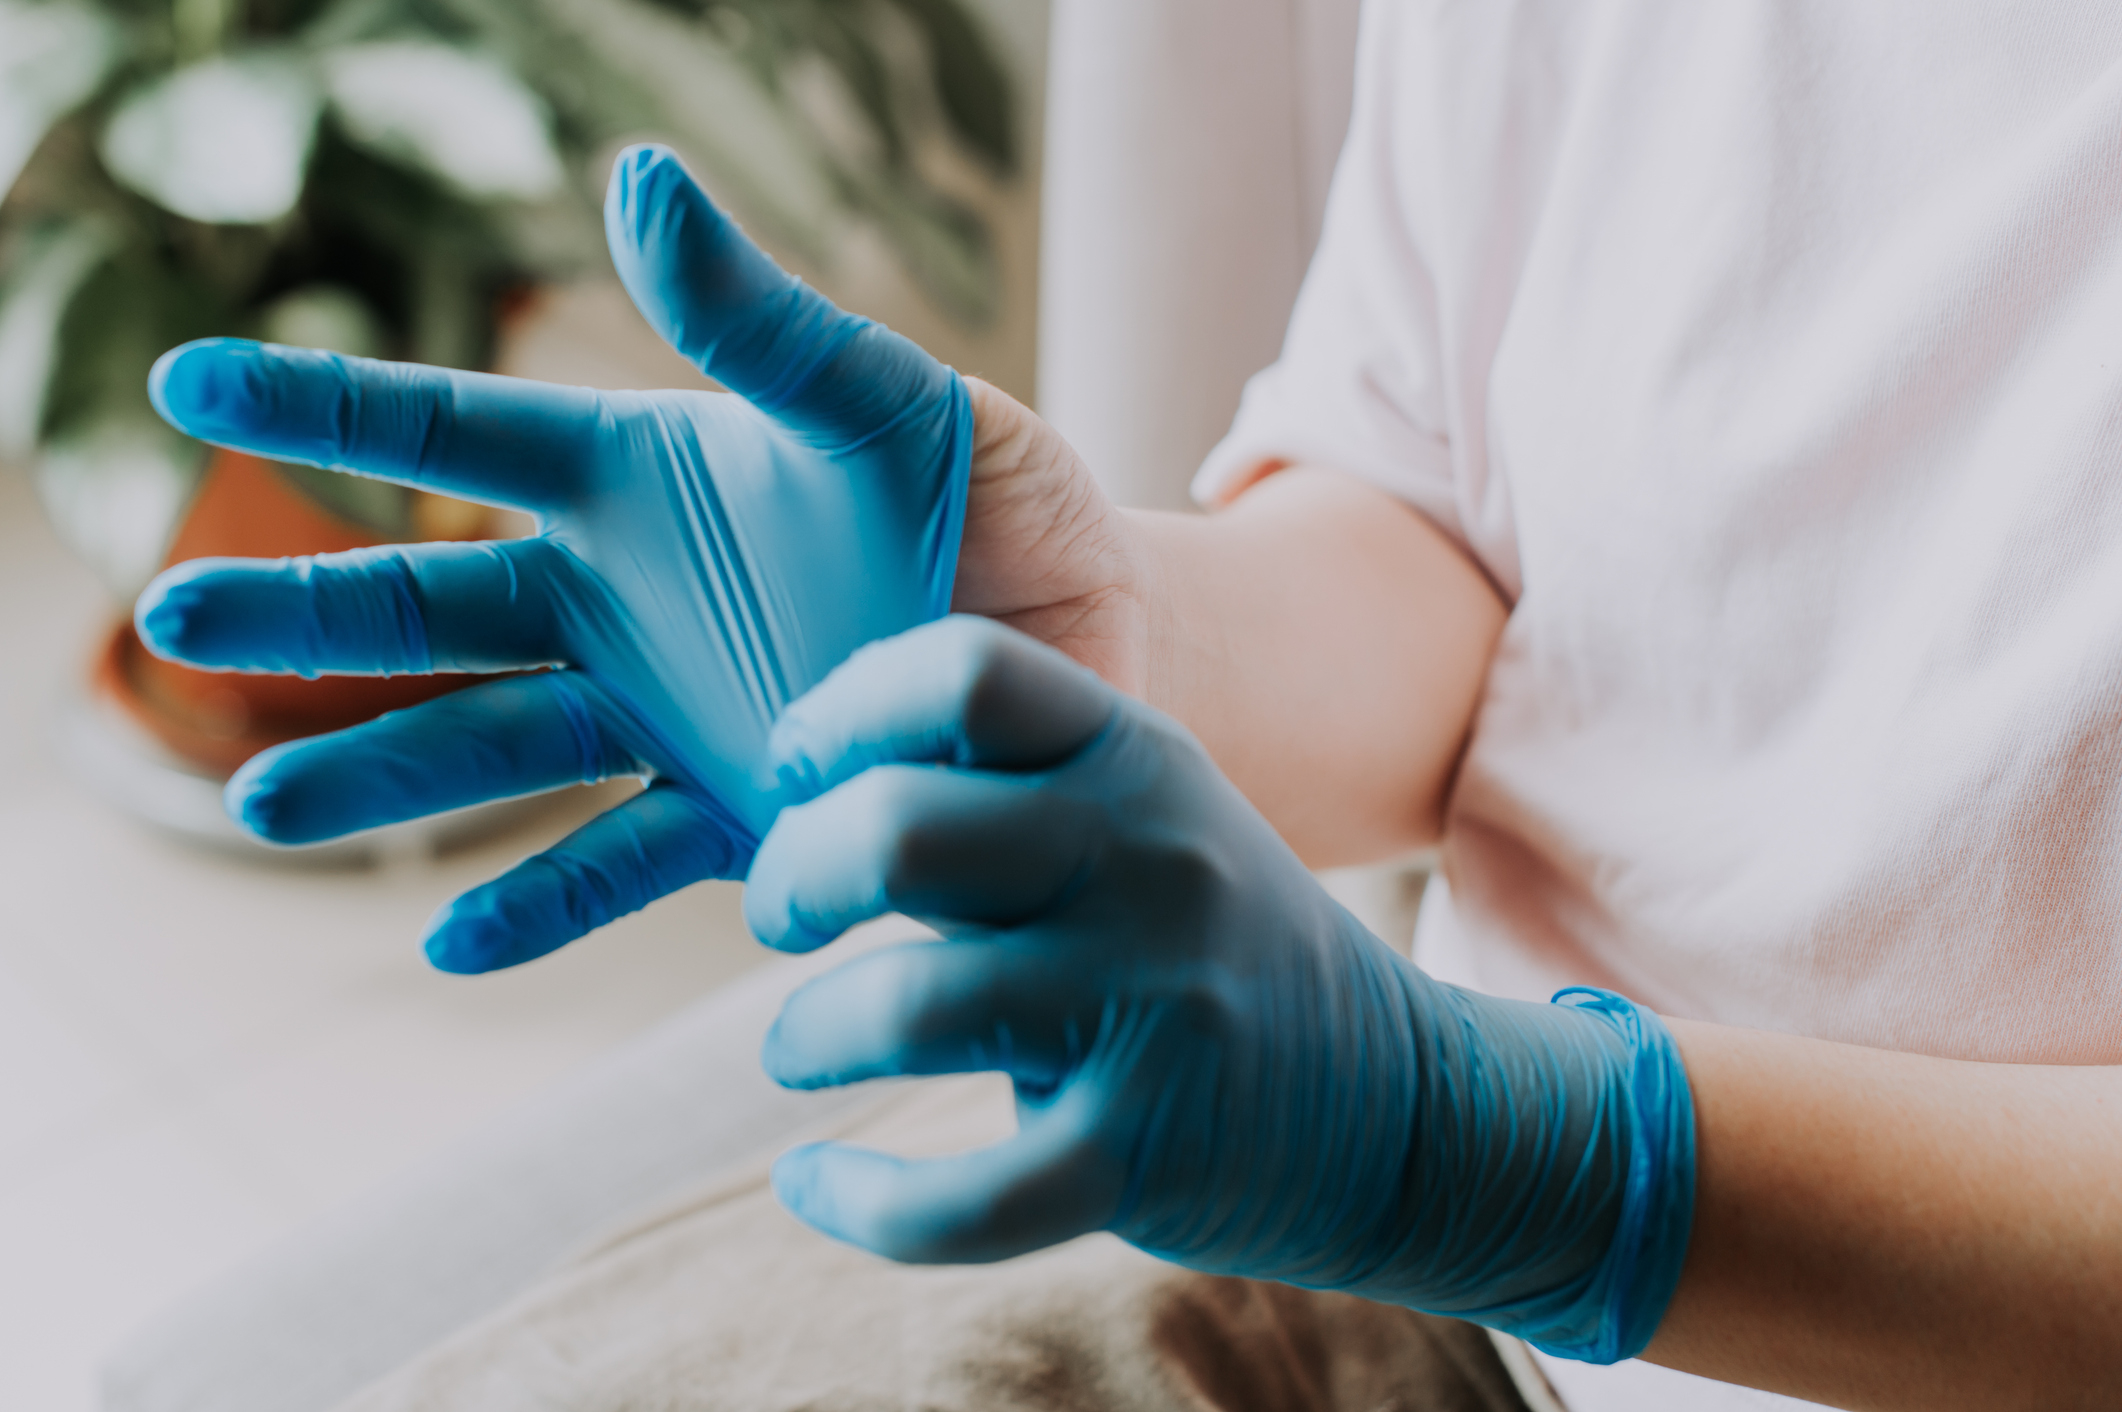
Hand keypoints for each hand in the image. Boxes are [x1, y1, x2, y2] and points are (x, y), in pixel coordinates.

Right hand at [135, 143, 979, 972]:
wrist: (1097, 647)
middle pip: (434, 606)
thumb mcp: (893, 403)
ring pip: (495, 746)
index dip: (327, 407)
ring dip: (384, 776)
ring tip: (267, 804)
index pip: (459, 435)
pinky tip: (453, 943)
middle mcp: (628, 600)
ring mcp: (667, 714)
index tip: (185, 379)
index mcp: (644, 479)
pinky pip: (617, 866)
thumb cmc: (1000, 500)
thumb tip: (638, 179)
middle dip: (306, 608)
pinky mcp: (733, 817)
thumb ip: (768, 325)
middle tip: (174, 614)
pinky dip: (538, 905)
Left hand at [745, 616, 1696, 1363]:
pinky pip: (956, 1201)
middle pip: (899, 829)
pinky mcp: (1145, 1156)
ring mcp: (1153, 1009)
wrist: (1400, 1105)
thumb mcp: (1145, 816)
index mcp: (1136, 758)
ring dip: (804, 1033)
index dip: (839, 712)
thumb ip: (1002, 787)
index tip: (792, 771)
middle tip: (778, 915)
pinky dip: (855, 1201)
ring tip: (795, 1047)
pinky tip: (813, 1182)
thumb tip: (802, 781)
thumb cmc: (1211, 943)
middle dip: (792, 876)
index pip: (962, 672)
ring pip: (904, 1011)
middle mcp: (1147, 863)